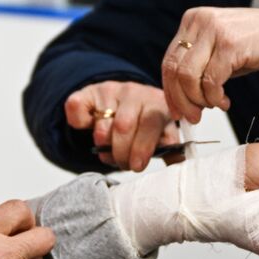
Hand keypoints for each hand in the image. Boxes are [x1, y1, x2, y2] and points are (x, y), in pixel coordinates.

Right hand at [64, 81, 181, 171]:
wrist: (121, 97)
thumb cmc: (143, 123)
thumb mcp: (161, 132)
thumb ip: (170, 148)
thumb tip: (180, 167)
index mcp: (159, 104)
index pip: (152, 124)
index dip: (143, 148)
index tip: (137, 165)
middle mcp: (136, 93)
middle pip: (124, 126)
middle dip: (121, 153)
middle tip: (123, 164)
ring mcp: (112, 90)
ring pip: (102, 125)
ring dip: (103, 145)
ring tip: (109, 152)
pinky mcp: (89, 91)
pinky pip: (77, 108)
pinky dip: (79, 123)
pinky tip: (88, 126)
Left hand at [162, 7, 258, 122]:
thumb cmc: (256, 43)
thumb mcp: (218, 50)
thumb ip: (197, 66)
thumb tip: (179, 99)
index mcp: (192, 20)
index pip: (168, 61)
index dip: (170, 91)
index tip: (176, 110)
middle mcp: (199, 21)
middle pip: (175, 70)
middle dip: (182, 100)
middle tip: (193, 116)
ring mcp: (214, 31)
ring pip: (189, 77)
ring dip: (198, 100)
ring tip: (213, 107)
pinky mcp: (230, 44)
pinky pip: (211, 81)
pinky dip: (215, 98)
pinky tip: (225, 102)